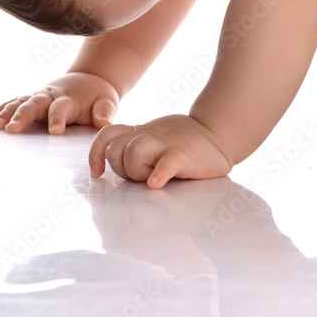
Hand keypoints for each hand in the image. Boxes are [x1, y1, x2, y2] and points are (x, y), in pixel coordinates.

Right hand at [0, 72, 119, 133]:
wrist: (90, 79)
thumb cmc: (98, 96)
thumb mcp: (107, 102)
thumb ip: (105, 112)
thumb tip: (105, 123)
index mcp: (69, 98)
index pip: (61, 108)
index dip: (58, 118)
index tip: (55, 131)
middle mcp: (50, 95)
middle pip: (34, 104)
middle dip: (22, 116)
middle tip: (12, 128)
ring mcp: (38, 96)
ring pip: (19, 102)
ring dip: (6, 113)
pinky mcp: (30, 99)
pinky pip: (13, 102)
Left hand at [89, 114, 232, 187]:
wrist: (220, 133)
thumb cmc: (186, 144)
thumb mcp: (158, 141)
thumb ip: (138, 150)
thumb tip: (115, 172)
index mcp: (141, 135)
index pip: (107, 136)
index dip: (96, 154)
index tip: (97, 173)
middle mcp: (149, 137)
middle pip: (115, 148)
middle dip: (119, 168)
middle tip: (139, 176)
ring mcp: (166, 145)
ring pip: (134, 151)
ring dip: (136, 170)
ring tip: (150, 179)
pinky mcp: (184, 155)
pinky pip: (166, 163)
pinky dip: (158, 173)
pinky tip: (157, 183)